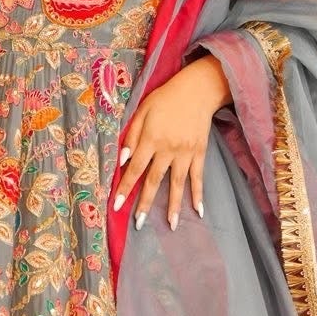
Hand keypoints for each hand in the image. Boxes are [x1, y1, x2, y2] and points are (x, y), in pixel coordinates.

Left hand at [112, 53, 230, 229]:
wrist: (197, 90)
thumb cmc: (164, 99)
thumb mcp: (142, 111)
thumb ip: (132, 136)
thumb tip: (123, 160)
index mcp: (151, 139)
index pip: (135, 168)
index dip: (125, 188)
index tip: (117, 206)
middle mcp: (168, 149)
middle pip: (154, 180)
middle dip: (146, 203)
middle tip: (139, 225)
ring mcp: (186, 152)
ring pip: (177, 183)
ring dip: (174, 205)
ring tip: (171, 225)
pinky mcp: (199, 153)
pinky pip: (198, 177)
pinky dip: (198, 194)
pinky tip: (198, 210)